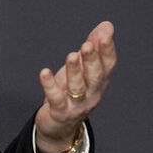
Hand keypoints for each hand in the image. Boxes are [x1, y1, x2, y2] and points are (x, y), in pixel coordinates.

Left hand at [35, 21, 116, 152]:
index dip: (107, 51)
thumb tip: (107, 25)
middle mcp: (92, 94)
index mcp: (99, 82)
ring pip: (77, 87)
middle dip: (92, 60)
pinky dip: (50, 85)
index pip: (108, 66)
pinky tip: (44, 73)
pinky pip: (55, 98)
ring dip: (74, 71)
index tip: (105, 35)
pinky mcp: (60, 112)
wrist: (59, 126)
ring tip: (71, 55)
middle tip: (88, 44)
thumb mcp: (82, 69)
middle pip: (95, 76)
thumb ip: (94, 48)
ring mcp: (76, 105)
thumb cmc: (71, 93)